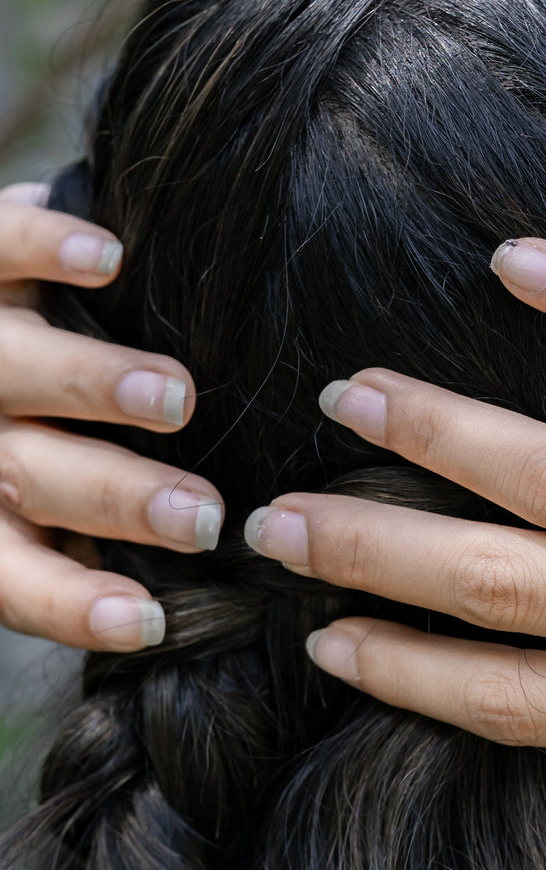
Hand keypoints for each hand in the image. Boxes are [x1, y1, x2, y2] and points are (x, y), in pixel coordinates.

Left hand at [0, 183, 223, 651]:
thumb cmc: (26, 445)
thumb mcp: (34, 512)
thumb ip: (93, 544)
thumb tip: (187, 593)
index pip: (19, 576)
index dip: (76, 604)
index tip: (146, 622)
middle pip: (40, 476)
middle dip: (122, 501)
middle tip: (202, 516)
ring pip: (26, 369)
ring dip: (98, 385)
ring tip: (174, 396)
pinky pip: (0, 247)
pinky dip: (47, 249)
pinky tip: (108, 260)